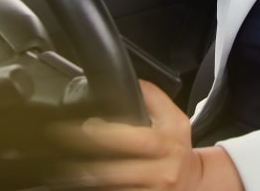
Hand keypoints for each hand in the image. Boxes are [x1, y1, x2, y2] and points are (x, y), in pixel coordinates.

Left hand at [54, 80, 242, 190]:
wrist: (194, 180)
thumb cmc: (176, 146)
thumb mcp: (173, 117)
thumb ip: (152, 97)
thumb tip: (127, 80)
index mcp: (170, 141)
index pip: (140, 139)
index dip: (109, 136)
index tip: (86, 127)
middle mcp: (165, 169)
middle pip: (122, 171)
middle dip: (92, 164)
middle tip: (65, 152)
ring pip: (117, 188)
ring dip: (92, 181)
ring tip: (71, 170)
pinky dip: (102, 189)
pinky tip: (87, 183)